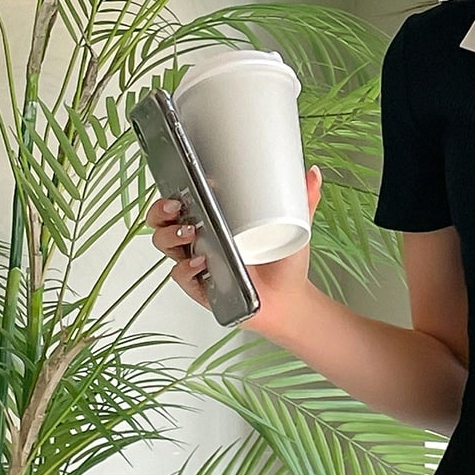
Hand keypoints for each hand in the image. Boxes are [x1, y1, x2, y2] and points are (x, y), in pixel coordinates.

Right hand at [143, 165, 322, 328]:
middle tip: (176, 206)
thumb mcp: (294, 226)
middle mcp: (200, 238)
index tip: (180, 177)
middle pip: (163, 220)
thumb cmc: (284, 263)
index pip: (182, 198)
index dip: (173, 188)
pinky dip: (186, 268)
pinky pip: (180, 275)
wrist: (289, 300)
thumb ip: (304, 200)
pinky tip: (201, 262)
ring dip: (170, 236)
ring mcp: (197, 261)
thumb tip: (314, 173)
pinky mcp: (200, 285)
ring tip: (189, 233)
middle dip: (161, 210)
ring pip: (165, 244)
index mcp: (215, 218)